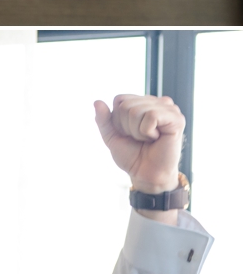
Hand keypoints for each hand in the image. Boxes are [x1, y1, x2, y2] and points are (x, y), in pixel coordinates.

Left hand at [93, 92, 186, 206]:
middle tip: (140, 139)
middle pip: (126, 105)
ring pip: (137, 111)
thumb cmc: (133, 156)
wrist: (145, 174)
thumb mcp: (112, 137)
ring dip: (137, 131)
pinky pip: (151, 116)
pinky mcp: (176, 118)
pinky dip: (147, 132)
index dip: (117, 120)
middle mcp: (157, 102)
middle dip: (127, 127)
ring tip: (148, 139)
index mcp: (144, 103)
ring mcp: (168, 108)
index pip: (120, 99)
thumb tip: (97, 102)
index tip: (129, 134)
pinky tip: (156, 138)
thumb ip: (103, 120)